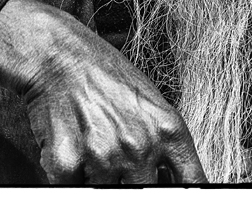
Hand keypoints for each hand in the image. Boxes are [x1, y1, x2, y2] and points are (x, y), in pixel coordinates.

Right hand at [0, 0, 206, 183]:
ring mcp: (104, 156)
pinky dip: (70, 176)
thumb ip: (166, 145)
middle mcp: (140, 145)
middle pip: (146, 199)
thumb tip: (173, 183)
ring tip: (93, 148)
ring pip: (107, 197)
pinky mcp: (67, 163)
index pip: (192, 186)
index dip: (183, 199)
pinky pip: (72, 191)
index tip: (172, 198)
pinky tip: (72, 146)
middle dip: (133, 187)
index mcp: (169, 130)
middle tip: (119, 165)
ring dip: (99, 180)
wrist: (58, 55)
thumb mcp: (151, 102)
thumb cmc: (104, 74)